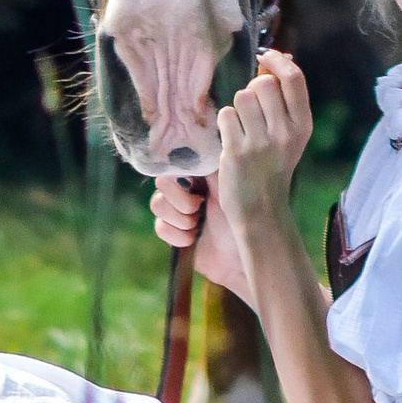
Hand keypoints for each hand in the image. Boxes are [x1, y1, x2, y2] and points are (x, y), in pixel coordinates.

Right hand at [149, 173, 256, 300]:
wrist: (241, 260)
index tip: (192, 185)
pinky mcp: (172, 233)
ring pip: (157, 203)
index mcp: (201, 175)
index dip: (178, 173)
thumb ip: (210, 167)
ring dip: (179, 218)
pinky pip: (159, 226)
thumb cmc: (244, 222)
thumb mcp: (230, 188)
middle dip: (180, 199)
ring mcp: (177, 212)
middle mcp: (187, 190)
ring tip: (197, 226)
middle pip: (161, 182)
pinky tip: (193, 239)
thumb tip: (197, 143)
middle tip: (199, 208)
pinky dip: (176, 235)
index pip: (176, 162)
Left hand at [211, 49, 312, 240]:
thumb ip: (285, 100)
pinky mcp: (237, 151)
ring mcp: (261, 143)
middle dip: (253, 90)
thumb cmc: (273, 166)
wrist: (261, 209)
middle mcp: (285, 132)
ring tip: (243, 129)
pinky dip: (225, 124)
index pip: (294, 78)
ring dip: (237, 109)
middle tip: (253, 111)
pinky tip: (232, 140)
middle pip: (262, 83)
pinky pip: (225, 115)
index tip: (266, 57)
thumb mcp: (290, 135)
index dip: (277, 61)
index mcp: (303, 125)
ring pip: (241, 97)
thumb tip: (277, 57)